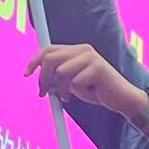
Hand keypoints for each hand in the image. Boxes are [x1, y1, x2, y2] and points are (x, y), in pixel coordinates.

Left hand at [26, 44, 148, 122]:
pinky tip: (91, 93)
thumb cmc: (96, 90)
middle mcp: (83, 49)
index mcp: (76, 50)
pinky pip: (76, 83)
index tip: (26, 75)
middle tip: (44, 93)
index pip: (49, 49)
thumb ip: (58, 76)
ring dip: (62, 89)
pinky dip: (79, 93)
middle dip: (43, 78)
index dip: (34, 61)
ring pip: (61, 72)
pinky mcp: (98, 68)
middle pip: (50, 58)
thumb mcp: (72, 82)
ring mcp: (91, 57)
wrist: (121, 99)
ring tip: (70, 97)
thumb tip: (38, 77)